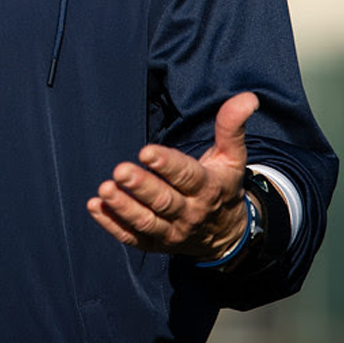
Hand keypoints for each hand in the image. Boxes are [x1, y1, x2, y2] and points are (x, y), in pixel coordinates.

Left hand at [86, 92, 256, 258]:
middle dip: (142, 187)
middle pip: (164, 201)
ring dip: (124, 207)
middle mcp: (190, 212)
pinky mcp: (155, 245)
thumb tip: (247, 97)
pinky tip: (96, 208)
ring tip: (105, 190)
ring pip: (147, 223)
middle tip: (120, 171)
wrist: (226, 234)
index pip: (187, 176)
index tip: (147, 152)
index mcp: (208, 188)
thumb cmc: (223, 186)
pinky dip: (113, 225)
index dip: (168, 165)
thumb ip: (232, 127)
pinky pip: (133, 238)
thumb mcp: (233, 157)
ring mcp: (172, 231)